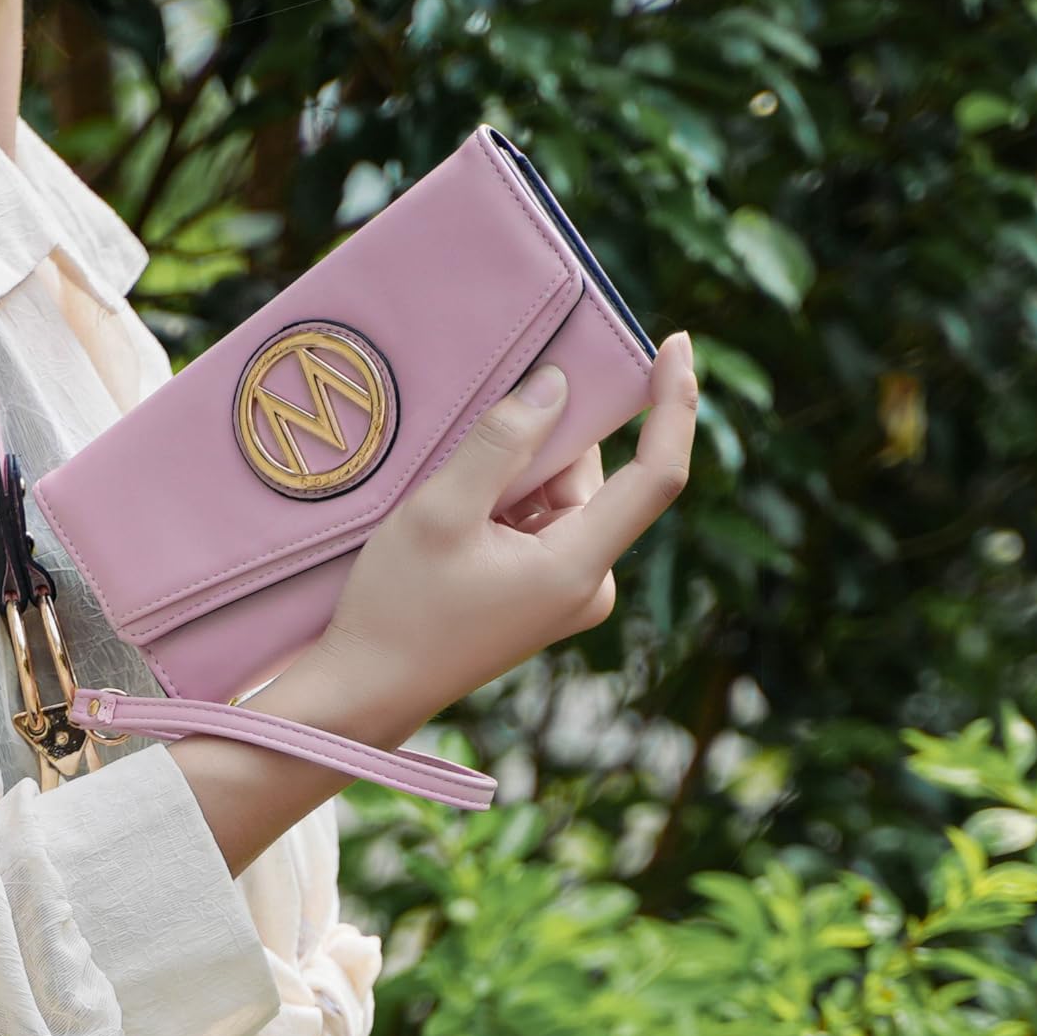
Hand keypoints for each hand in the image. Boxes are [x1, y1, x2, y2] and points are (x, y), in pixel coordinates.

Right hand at [173, 331, 695, 872]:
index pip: (658, 475)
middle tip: (472, 457)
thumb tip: (556, 384)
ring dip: (514, 481)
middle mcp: (588, 587)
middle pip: (593, 481)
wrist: (362, 693)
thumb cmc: (396, 611)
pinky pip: (541, 528)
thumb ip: (502, 442)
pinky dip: (506, 508)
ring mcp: (564, 597)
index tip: (674, 342)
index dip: (674, 404)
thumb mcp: (440, 512)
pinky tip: (456, 528)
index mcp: (577, 569)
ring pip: (561, 500)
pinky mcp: (539, 602)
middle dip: (544, 450)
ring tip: (450, 509)